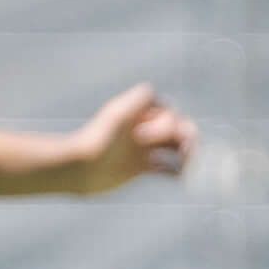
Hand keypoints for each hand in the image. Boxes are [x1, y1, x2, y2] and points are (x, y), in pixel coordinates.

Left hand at [66, 84, 197, 192]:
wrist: (78, 168)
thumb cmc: (96, 140)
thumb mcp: (116, 115)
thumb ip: (135, 100)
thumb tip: (151, 90)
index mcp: (140, 114)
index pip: (170, 113)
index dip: (166, 124)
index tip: (143, 138)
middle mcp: (144, 128)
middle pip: (177, 130)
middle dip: (187, 138)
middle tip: (188, 151)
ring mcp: (143, 149)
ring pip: (175, 148)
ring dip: (187, 155)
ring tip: (190, 164)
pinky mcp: (141, 168)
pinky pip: (167, 168)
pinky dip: (178, 172)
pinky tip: (182, 178)